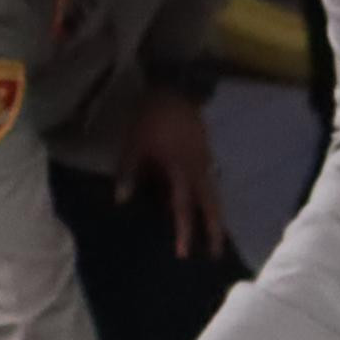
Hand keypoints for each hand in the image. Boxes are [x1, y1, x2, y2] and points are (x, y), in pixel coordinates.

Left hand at [116, 87, 228, 259]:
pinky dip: (205, 194)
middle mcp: (199, 169)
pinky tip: (200, 200)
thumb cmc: (152, 116)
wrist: (175, 85)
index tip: (184, 254)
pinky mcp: (204, 150)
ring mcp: (205, 159)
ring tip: (214, 232)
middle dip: (213, 230)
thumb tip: (122, 200)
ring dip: (213, 213)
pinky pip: (208, 179)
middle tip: (216, 253)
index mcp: (182, 170)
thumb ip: (130, 173)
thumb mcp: (135, 144)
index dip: (183, 232)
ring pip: (212, 192)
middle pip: (210, 205)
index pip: (183, 209)